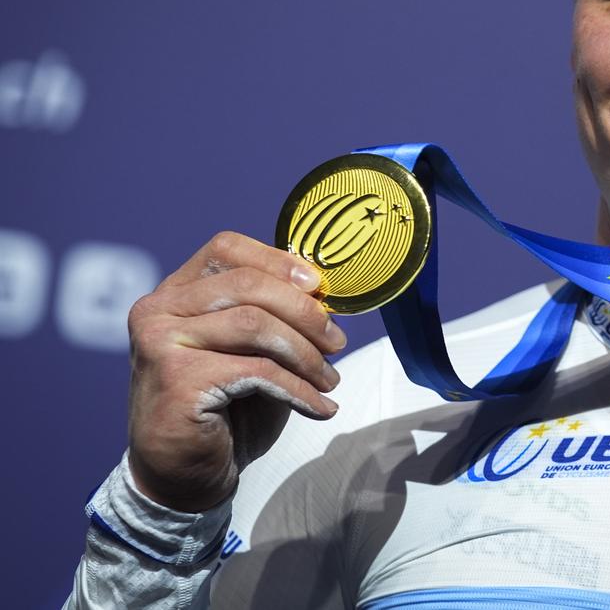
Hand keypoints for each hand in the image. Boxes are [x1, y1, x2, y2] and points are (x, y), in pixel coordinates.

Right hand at [125, 231, 346, 511]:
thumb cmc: (226, 408)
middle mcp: (157, 311)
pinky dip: (298, 389)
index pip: (225, 248)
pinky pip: (256, 371)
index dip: (277, 260)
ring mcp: (160, 344)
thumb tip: (324, 291)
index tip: (319, 286)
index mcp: (174, 293)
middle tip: (337, 342)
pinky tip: (320, 406)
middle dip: (304, 312)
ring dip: (306, 354)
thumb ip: (273, 314)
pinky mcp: (176, 380)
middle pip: (246, 285)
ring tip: (330, 379)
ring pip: (254, 325)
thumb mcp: (252, 351)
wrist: (184, 475)